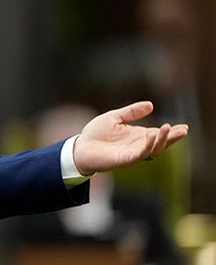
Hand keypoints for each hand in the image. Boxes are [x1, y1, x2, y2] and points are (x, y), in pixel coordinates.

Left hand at [73, 101, 188, 175]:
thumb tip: (151, 105)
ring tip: (169, 128)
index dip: (171, 131)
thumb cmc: (95, 133)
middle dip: (173, 137)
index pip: (159, 134)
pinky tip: (152, 136)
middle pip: (161, 143)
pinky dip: (147, 146)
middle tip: (184, 130)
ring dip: (163, 140)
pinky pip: (140, 154)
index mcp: (137, 136)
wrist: (80, 147)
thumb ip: (131, 112)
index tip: (184, 127)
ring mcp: (133, 153)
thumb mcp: (115, 118)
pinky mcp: (125, 159)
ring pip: (154, 149)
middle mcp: (138, 146)